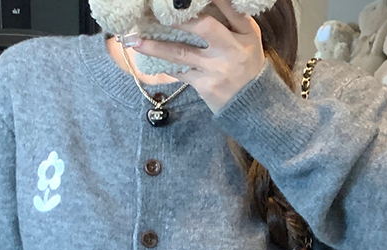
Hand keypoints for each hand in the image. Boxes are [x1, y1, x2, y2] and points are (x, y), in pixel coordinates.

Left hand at [126, 0, 265, 114]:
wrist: (251, 103)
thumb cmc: (248, 62)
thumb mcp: (248, 36)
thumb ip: (232, 15)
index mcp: (241, 35)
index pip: (226, 9)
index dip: (208, 1)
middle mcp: (227, 51)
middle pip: (202, 28)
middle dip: (178, 17)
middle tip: (154, 12)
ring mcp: (213, 70)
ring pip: (181, 53)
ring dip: (156, 46)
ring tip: (134, 40)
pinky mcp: (202, 86)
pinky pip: (179, 72)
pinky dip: (163, 63)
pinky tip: (146, 56)